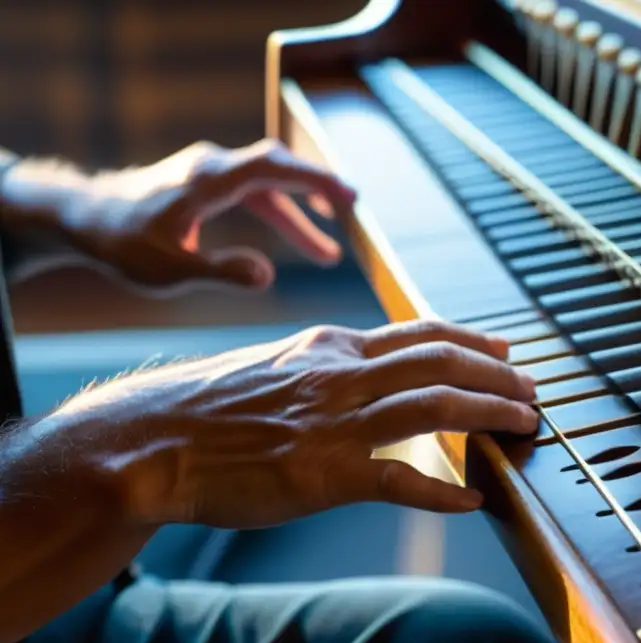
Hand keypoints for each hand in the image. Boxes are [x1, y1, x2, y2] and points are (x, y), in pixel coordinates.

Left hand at [2, 139, 355, 292]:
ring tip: (330, 255)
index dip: (312, 180)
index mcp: (206, 181)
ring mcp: (212, 171)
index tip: (348, 197)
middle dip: (318, 189)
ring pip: (270, 185)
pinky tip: (301, 232)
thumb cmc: (122, 245)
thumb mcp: (168, 271)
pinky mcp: (210, 182)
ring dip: (300, 216)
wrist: (85, 218)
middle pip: (278, 168)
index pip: (270, 169)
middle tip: (355, 210)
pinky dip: (282, 210)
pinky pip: (258, 190)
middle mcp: (212, 166)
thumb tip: (268, 277)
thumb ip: (219, 272)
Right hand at [28, 320, 537, 527]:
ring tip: (524, 425)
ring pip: (435, 406)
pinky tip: (473, 500)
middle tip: (533, 390)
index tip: (507, 350)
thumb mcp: (276, 361)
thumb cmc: (209, 405)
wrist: (150, 439)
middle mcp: (341, 375)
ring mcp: (335, 424)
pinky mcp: (324, 475)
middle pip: (442, 361)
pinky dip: (444, 492)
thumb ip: (328, 360)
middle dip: (499, 374)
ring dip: (491, 414)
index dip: (474, 340)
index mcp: (331, 347)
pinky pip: (402, 482)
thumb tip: (369, 361)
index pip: (421, 332)